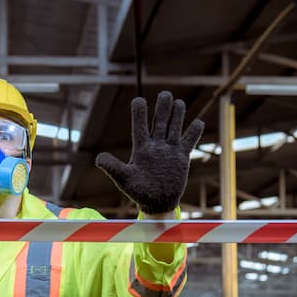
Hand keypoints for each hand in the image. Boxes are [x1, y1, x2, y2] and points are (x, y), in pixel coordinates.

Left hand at [96, 92, 203, 214]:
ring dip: (177, 116)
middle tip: (165, 94)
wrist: (156, 203)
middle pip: (160, 122)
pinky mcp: (181, 158)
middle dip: (162, 108)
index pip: (140, 126)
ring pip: (174, 128)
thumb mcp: (124, 179)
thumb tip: (98, 159)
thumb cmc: (138, 191)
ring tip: (178, 102)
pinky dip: (194, 133)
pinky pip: (189, 142)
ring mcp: (169, 150)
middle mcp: (156, 146)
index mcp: (141, 148)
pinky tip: (198, 122)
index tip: (138, 100)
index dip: (139, 113)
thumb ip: (113, 167)